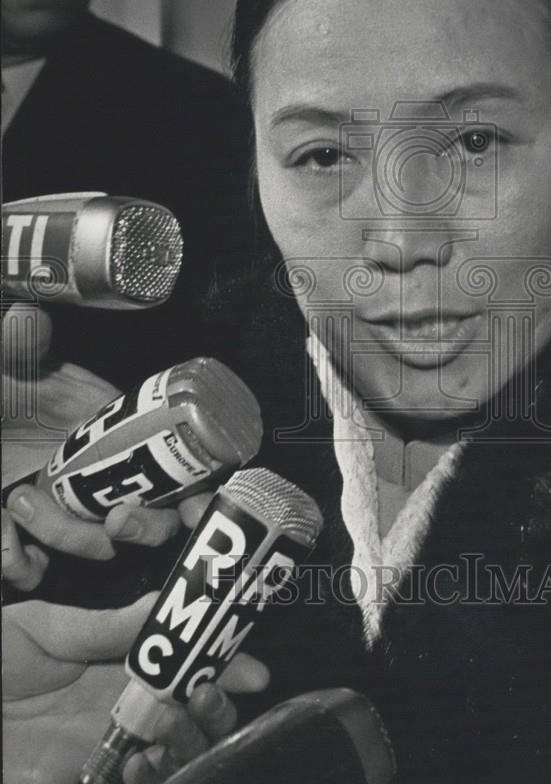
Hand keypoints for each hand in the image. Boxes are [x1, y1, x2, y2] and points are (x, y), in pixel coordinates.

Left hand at [2, 304, 213, 590]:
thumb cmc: (4, 390)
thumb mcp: (12, 367)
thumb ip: (19, 346)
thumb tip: (28, 316)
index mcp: (121, 435)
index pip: (181, 469)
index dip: (198, 494)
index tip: (196, 503)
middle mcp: (106, 475)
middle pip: (148, 520)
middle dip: (147, 530)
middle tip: (118, 520)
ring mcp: (68, 507)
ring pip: (95, 545)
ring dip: (72, 537)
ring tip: (21, 502)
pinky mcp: (27, 535)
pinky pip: (39, 567)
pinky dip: (26, 564)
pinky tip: (8, 546)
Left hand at [2, 594, 269, 783]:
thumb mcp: (46, 630)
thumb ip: (105, 625)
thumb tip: (166, 602)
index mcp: (117, 664)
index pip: (184, 664)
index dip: (222, 665)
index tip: (251, 668)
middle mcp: (123, 708)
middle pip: (194, 714)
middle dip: (217, 705)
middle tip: (208, 692)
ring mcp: (108, 749)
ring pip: (179, 752)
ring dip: (188, 738)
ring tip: (167, 720)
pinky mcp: (92, 778)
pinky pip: (146, 781)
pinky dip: (157, 773)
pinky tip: (139, 760)